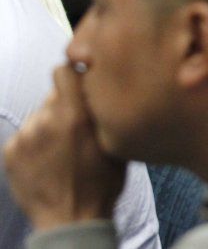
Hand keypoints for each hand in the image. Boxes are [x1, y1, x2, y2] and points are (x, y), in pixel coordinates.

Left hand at [3, 64, 125, 230]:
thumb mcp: (114, 142)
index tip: (79, 85)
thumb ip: (101, 111)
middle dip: (64, 107)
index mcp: (74, 115)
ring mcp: (24, 138)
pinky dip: (34, 144)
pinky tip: (46, 161)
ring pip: (38, 117)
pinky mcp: (9, 153)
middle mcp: (45, 121)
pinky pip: (24, 136)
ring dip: (48, 126)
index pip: (62, 71)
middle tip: (75, 130)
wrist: (70, 220)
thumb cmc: (101, 183)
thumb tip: (94, 87)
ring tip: (61, 151)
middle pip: (52, 97)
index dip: (71, 76)